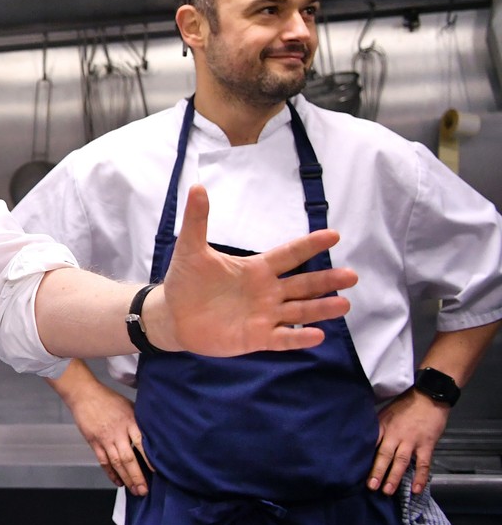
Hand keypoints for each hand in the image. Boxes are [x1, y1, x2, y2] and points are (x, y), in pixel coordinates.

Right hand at [66, 381, 151, 494]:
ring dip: (126, 478)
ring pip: (116, 463)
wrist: (84, 395)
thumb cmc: (109, 399)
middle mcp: (117, 432)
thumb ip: (139, 422)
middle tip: (144, 490)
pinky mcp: (94, 442)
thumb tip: (154, 437)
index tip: (157, 472)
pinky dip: (111, 473)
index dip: (149, 458)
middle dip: (137, 476)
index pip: (141, 443)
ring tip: (134, 490)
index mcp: (129, 421)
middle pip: (128, 458)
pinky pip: (103, 461)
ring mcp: (104, 438)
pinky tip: (118, 482)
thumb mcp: (129, 406)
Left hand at [150, 185, 357, 355]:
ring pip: (300, 311)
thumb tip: (197, 186)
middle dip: (327, 280)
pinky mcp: (255, 338)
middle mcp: (267, 292)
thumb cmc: (186, 281)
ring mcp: (264, 316)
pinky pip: (282, 338)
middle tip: (352, 276)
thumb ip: (198, 220)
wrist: (171, 315)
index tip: (333, 235)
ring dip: (321, 309)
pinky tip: (317, 334)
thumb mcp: (191, 249)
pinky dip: (298, 337)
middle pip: (303, 285)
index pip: (289, 255)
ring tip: (344, 304)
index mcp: (257, 269)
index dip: (310, 245)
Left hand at [369, 391, 449, 494]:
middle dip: (377, 472)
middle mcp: (396, 435)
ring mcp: (412, 441)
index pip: (371, 444)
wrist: (430, 396)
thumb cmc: (406, 405)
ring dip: (394, 477)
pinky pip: (423, 464)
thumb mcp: (385, 413)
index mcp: (383, 427)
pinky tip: (416, 489)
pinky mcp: (426, 444)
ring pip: (401, 461)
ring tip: (387, 491)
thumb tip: (364, 441)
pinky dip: (420, 477)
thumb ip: (377, 428)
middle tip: (371, 487)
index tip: (354, 470)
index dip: (363, 457)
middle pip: (384, 455)